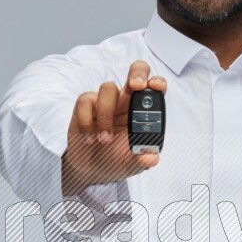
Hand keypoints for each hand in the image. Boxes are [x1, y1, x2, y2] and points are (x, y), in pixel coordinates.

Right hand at [62, 61, 166, 195]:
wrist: (91, 170)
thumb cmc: (116, 161)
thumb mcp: (131, 165)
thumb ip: (142, 160)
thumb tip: (151, 157)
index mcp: (143, 111)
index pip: (154, 89)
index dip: (157, 83)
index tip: (156, 87)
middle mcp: (126, 101)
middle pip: (136, 71)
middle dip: (137, 73)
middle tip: (135, 86)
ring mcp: (106, 100)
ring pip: (108, 88)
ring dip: (106, 115)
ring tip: (104, 140)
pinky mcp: (86, 105)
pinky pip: (85, 100)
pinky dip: (87, 121)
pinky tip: (89, 138)